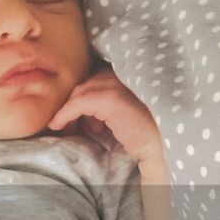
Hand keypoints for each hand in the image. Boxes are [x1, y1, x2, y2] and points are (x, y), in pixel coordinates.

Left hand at [48, 69, 163, 165]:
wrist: (162, 145)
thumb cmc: (145, 132)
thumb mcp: (123, 115)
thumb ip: (106, 107)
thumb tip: (84, 116)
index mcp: (129, 74)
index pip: (96, 79)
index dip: (84, 96)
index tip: (76, 116)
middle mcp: (123, 74)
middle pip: (87, 84)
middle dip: (74, 103)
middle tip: (68, 124)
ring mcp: (117, 84)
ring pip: (80, 92)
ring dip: (69, 110)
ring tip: (66, 128)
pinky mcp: (111, 99)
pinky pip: (78, 103)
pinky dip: (65, 113)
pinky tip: (58, 125)